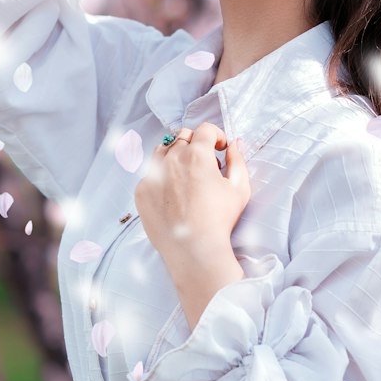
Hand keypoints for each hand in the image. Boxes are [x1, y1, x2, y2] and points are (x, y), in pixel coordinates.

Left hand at [133, 122, 251, 265]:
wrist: (194, 250)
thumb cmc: (220, 220)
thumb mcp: (239, 188)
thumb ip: (238, 160)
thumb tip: (234, 144)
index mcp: (197, 155)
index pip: (205, 130)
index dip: (216, 136)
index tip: (219, 148)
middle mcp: (171, 159)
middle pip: (182, 136)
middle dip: (196, 143)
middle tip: (205, 162)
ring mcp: (152, 174)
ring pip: (162, 150)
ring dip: (176, 154)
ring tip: (186, 174)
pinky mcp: (141, 190)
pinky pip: (150, 173)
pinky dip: (162, 175)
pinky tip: (174, 192)